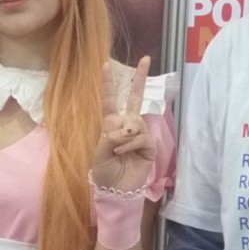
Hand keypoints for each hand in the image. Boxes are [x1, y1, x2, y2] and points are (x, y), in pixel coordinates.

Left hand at [91, 56, 154, 191]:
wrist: (116, 190)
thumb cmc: (105, 172)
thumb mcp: (100, 151)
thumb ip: (112, 135)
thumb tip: (130, 128)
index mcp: (111, 125)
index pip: (109, 101)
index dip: (108, 84)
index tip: (106, 65)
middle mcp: (126, 126)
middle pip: (134, 99)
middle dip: (139, 79)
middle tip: (145, 59)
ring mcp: (139, 135)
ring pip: (135, 122)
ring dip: (124, 136)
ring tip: (117, 150)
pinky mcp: (149, 146)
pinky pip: (140, 137)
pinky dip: (130, 144)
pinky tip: (124, 153)